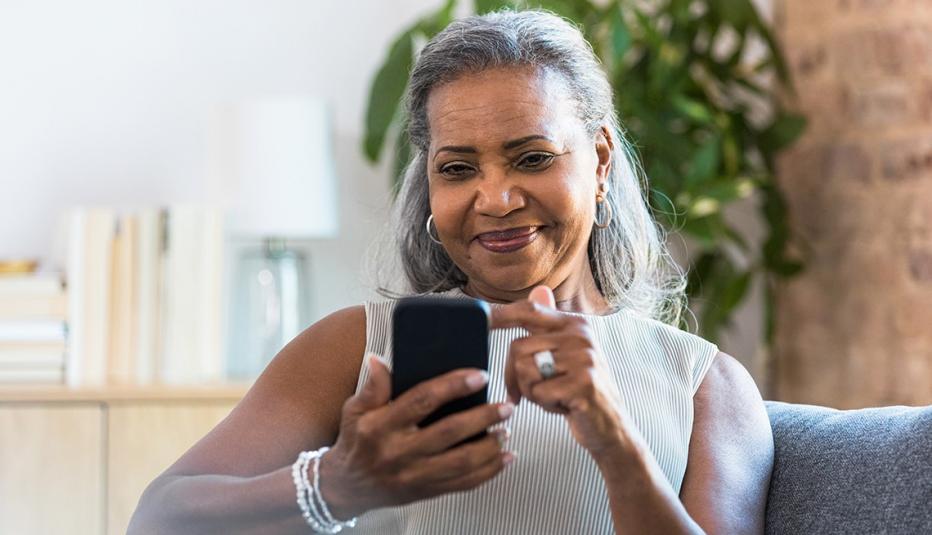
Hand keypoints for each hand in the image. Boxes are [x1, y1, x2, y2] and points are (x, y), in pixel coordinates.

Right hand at [318, 356, 514, 518]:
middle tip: (505, 406)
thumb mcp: (354, 410)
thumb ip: (372, 386)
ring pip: (460, 462)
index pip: (421, 401)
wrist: (346, 486)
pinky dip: (489, 472)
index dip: (452, 386)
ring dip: (490, 446)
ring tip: (507, 430)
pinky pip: (463, 484)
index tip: (479, 376)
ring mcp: (414, 475)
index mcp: (381, 426)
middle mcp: (399, 452)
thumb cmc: (355, 442)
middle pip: (448, 433)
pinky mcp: (426, 491)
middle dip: (482, 418)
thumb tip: (378, 359)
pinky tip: (505, 458)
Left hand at [492, 286, 639, 457]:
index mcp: (574, 324)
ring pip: (525, 370)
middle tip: (533, 391)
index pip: (529, 311)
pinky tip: (564, 406)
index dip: (500, 314)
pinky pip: (539, 392)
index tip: (480, 317)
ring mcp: (584, 358)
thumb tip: (538, 291)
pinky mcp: (583, 382)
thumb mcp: (565, 355)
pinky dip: (544, 404)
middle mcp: (580, 335)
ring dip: (531, 392)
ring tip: (554, 396)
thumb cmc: (579, 392)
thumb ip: (548, 327)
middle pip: (518, 347)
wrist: (610, 426)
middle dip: (515, 376)